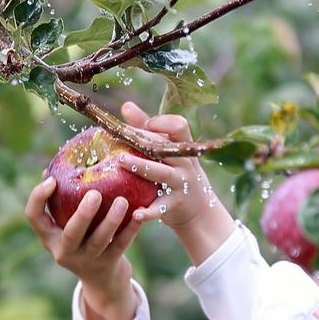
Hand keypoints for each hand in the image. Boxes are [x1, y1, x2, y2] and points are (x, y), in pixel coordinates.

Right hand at [24, 177, 142, 319]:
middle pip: (71, 233)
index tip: (52, 180)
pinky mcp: (109, 263)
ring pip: (100, 240)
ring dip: (111, 220)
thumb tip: (54, 169)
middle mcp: (65, 251)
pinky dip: (131, 229)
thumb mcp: (66, 227)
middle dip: (83, 214)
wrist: (101, 280)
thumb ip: (62, 202)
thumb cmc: (81, 240)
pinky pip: (122, 244)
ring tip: (122, 200)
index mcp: (50, 237)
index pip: (34, 217)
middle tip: (94, 194)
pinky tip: (140, 214)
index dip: (38, 198)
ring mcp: (88, 260)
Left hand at [118, 102, 235, 264]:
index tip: (146, 124)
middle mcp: (184, 164)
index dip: (163, 122)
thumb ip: (147, 130)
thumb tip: (126, 106)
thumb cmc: (176, 173)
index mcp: (182, 148)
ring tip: (120, 162)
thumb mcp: (168, 152)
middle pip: (166, 149)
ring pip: (162, 174)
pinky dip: (148, 212)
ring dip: (141, 167)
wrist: (199, 210)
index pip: (180, 126)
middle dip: (144, 141)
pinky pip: (160, 208)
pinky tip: (135, 213)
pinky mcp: (174, 205)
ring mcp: (181, 184)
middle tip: (120, 138)